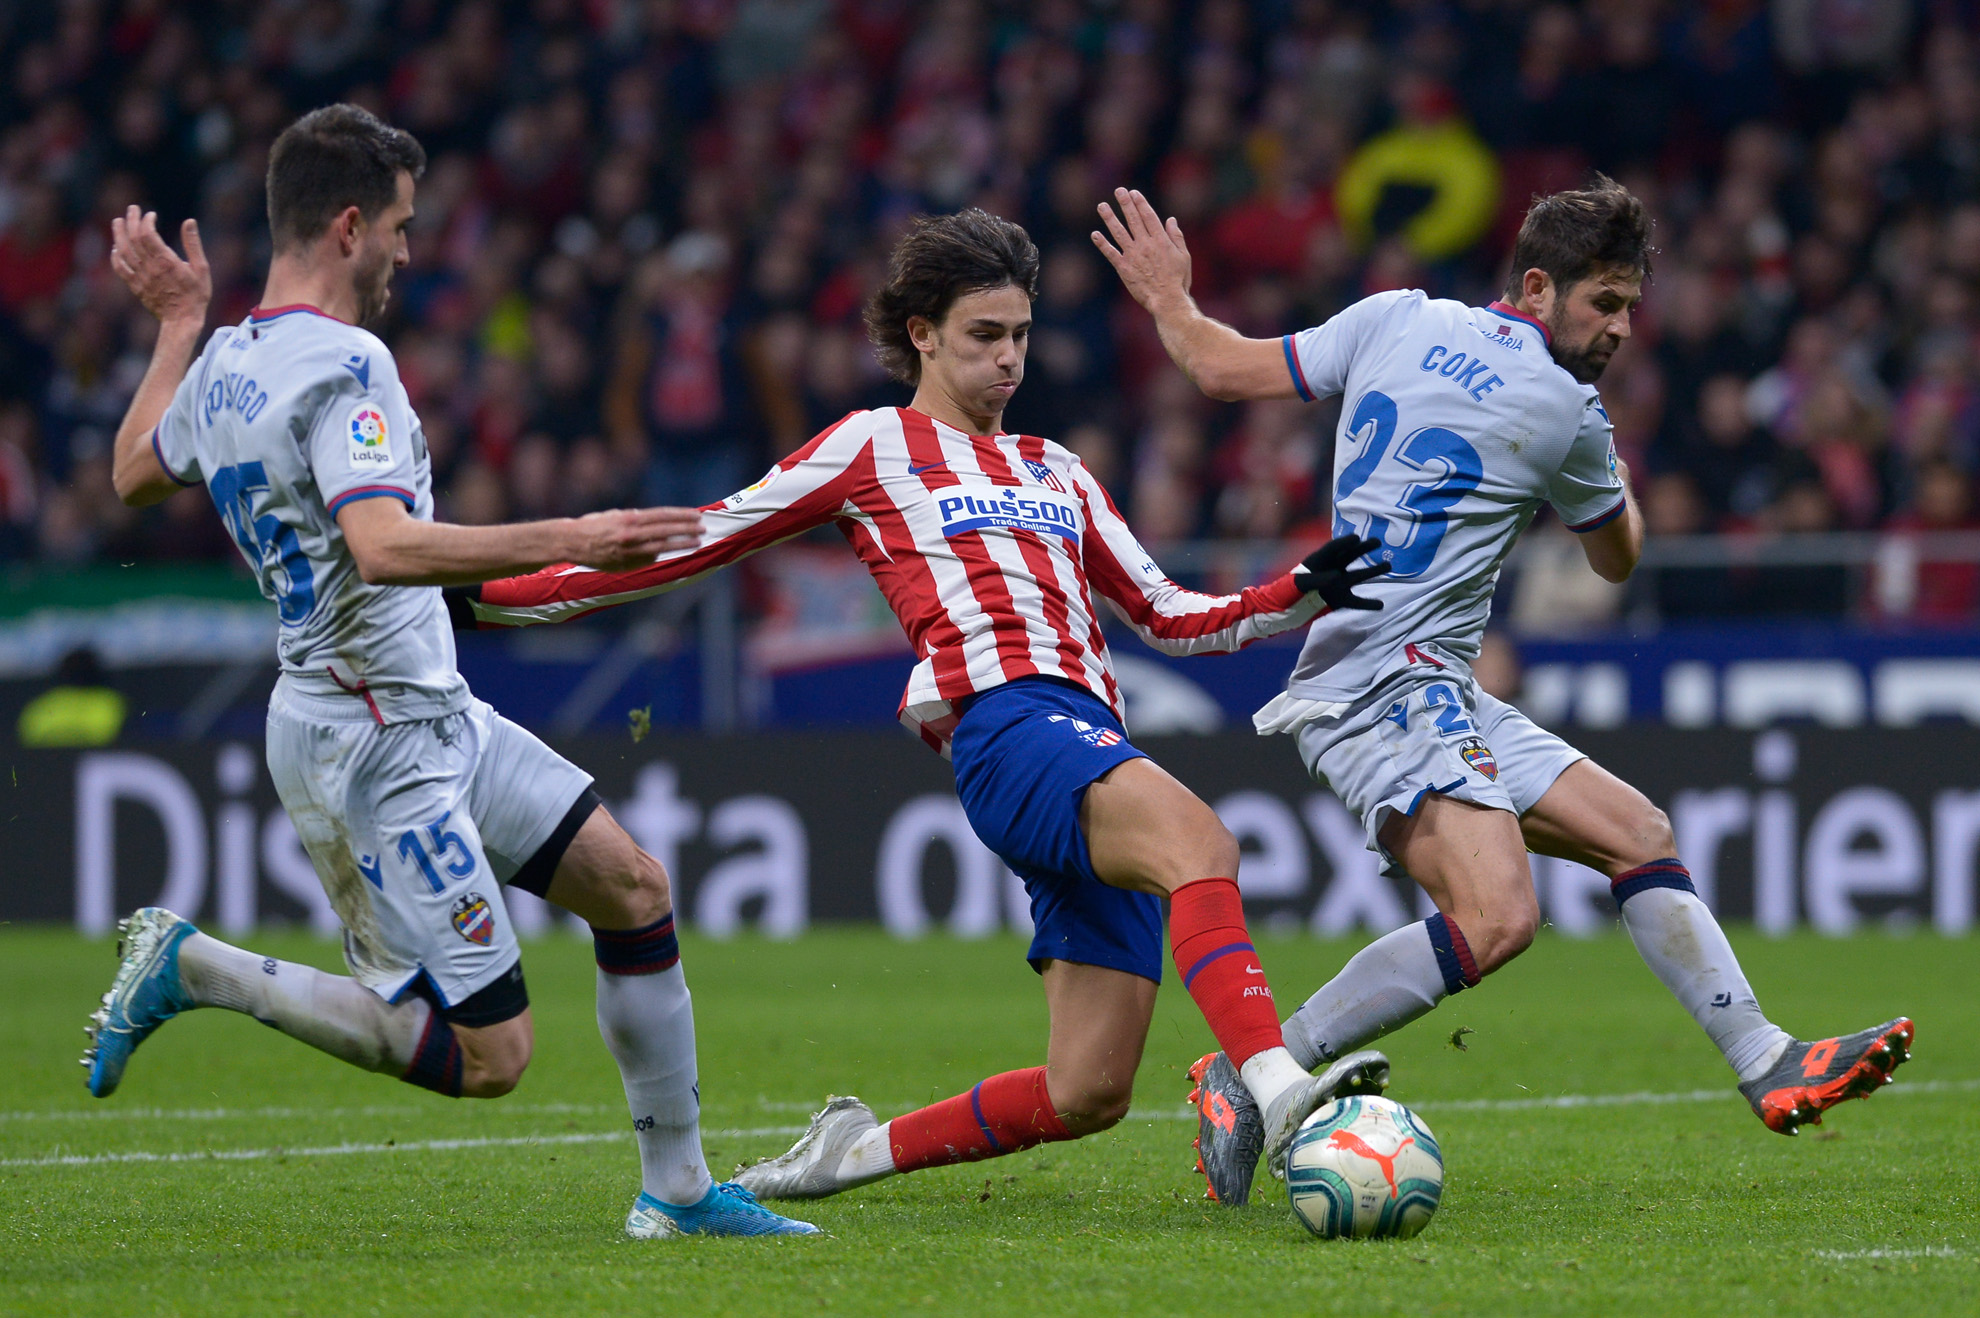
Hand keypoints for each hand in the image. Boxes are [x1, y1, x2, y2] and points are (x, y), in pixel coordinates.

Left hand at [109, 207, 209, 325]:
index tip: (151, 215)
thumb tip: (189, 221)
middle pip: (134, 238)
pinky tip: (116, 247)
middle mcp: (150, 268)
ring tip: (118, 221)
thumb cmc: (196, 295)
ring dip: (118, 234)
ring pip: (123, 251)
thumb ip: (193, 244)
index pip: (148, 234)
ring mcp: (140, 277)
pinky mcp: (135, 286)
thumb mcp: (202, 269)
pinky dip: (115, 256)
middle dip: (131, 221)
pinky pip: (120, 268)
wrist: (182, 320)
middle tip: (132, 209)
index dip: (146, 221)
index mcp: (166, 262)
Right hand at [568, 506, 702, 569]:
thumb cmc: (593, 526)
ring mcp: (629, 551)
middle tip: (703, 529)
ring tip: (696, 542)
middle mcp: (631, 535)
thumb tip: (656, 524)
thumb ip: (636, 520)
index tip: (696, 515)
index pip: (662, 516)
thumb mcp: (616, 515)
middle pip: (666, 531)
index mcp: (629, 519)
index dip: (681, 516)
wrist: (571, 542)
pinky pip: (648, 559)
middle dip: (687, 530)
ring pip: (662, 548)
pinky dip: (658, 554)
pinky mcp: (626, 564)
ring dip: (681, 544)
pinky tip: (668, 552)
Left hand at [1091, 187, 1192, 310]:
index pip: (1148, 216)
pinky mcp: (1124, 268)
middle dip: (1125, 203)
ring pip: (1119, 232)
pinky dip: (1102, 243)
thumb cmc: (1178, 280)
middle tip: (1118, 190)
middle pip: (1133, 219)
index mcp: (1161, 240)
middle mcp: (1145, 244)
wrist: (1167, 300)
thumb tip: (1170, 219)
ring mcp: (1133, 256)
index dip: (1140, 203)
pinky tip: (1095, 234)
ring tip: (1102, 206)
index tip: (1134, 192)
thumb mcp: (1184, 256)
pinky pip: (1110, 253)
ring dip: (1109, 218)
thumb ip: (1177, 236)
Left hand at [1294, 535, 1388, 610]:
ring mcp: (1338, 585)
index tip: (1357, 538)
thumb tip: (1336, 577)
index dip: (1345, 542)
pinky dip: (1368, 604)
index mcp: (1319, 561)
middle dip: (1364, 549)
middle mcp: (1332, 569)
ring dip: (1373, 571)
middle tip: (1378, 542)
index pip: (1333, 548)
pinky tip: (1381, 605)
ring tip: (1388, 565)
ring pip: (1359, 576)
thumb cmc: (1287, 591)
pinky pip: (1357, 601)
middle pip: (1350, 556)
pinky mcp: (1340, 600)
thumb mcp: (1297, 583)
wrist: (1285, 609)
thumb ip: (1315, 579)